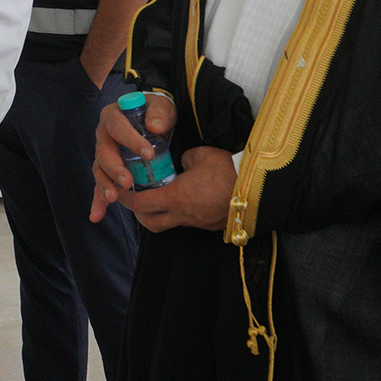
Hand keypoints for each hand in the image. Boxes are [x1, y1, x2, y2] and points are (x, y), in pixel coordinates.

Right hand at [91, 91, 175, 221]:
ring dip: (105, 185)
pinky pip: (100, 186)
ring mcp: (104, 154)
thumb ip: (159, 114)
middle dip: (115, 169)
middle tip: (127, 182)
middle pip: (104, 153)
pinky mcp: (108, 170)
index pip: (118, 127)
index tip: (149, 154)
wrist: (154, 122)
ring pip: (100, 170)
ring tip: (114, 198)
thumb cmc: (156, 113)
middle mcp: (103, 135)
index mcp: (113, 116)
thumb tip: (154, 127)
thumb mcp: (161, 106)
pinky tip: (97, 215)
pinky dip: (98, 201)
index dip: (131, 140)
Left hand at [118, 145, 234, 233]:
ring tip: (160, 199)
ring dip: (159, 215)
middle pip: (150, 223)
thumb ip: (184, 158)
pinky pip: (188, 222)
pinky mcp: (211, 225)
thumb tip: (182, 163)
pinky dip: (180, 213)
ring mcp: (198, 223)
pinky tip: (187, 199)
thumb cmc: (228, 171)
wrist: (259, 190)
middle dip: (139, 213)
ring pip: (169, 224)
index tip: (121, 191)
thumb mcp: (201, 155)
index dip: (127, 198)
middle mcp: (183, 215)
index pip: (140, 204)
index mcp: (176, 198)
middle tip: (136, 198)